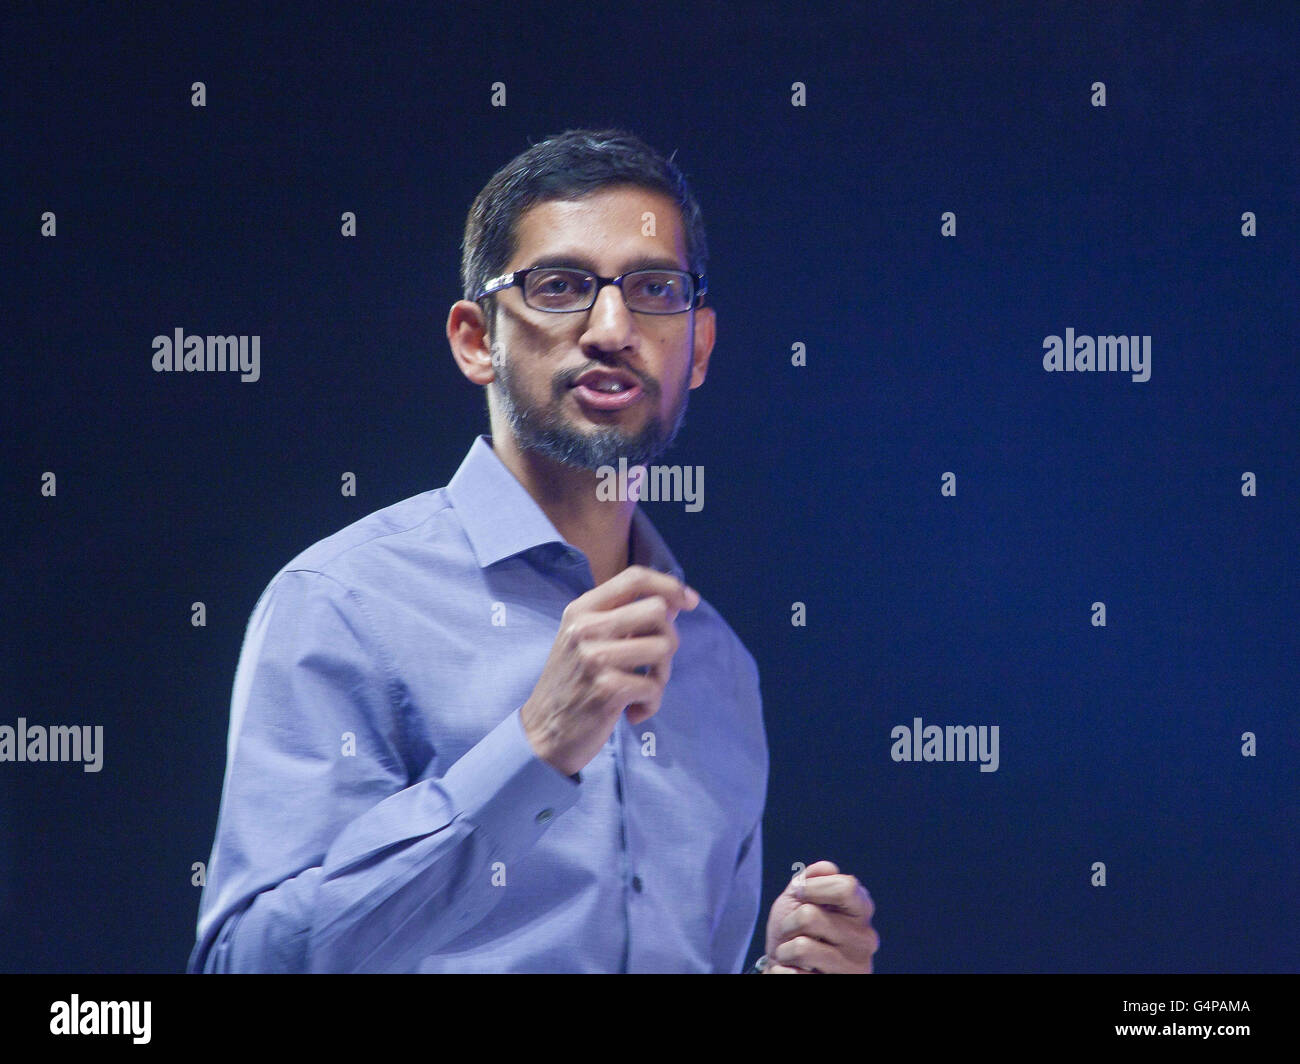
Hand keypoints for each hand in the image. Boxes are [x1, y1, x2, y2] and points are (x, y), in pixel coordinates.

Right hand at [521, 565, 698, 776]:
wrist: (542, 733)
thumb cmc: (573, 685)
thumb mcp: (588, 642)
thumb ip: (626, 621)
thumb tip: (675, 603)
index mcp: (581, 610)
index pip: (634, 577)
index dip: (669, 585)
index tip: (689, 601)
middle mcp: (585, 628)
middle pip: (658, 610)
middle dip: (669, 638)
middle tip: (655, 663)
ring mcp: (595, 657)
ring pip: (663, 647)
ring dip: (663, 675)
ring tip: (644, 690)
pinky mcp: (607, 689)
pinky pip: (654, 686)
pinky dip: (652, 703)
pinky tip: (634, 713)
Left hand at [763, 860, 878, 972]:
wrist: (784, 966)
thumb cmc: (794, 932)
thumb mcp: (797, 899)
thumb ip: (810, 879)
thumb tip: (828, 868)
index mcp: (860, 911)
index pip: (845, 887)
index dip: (811, 888)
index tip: (800, 895)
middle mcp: (865, 940)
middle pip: (810, 916)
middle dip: (789, 923)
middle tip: (793, 934)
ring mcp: (855, 968)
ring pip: (801, 947)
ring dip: (785, 950)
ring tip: (793, 956)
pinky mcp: (839, 986)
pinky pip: (791, 975)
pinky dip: (782, 972)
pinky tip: (796, 973)